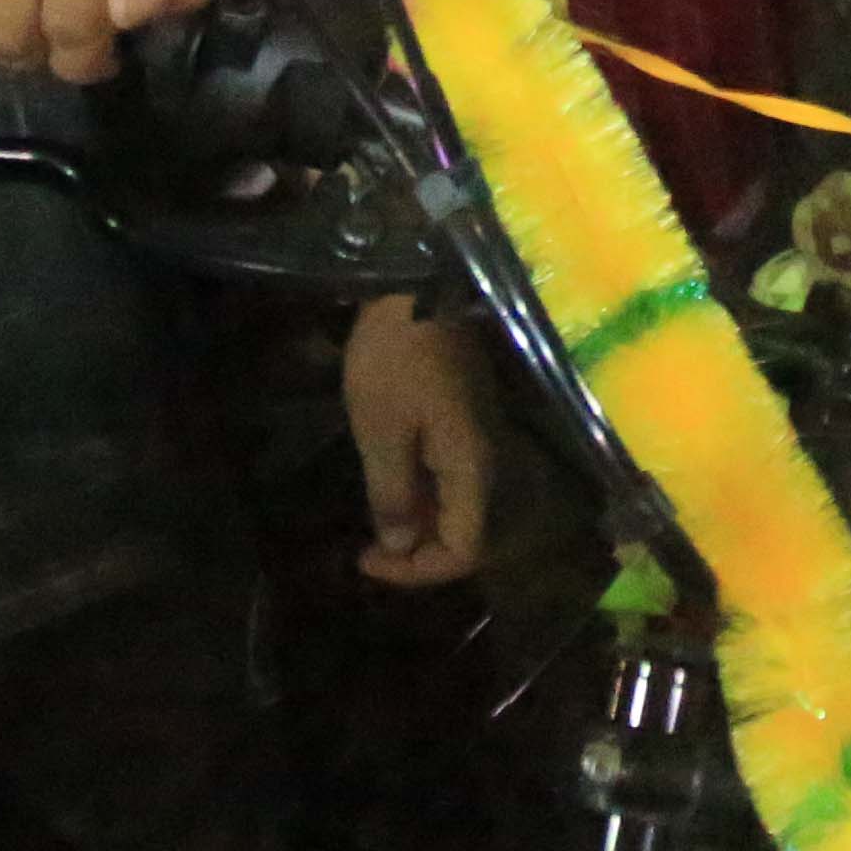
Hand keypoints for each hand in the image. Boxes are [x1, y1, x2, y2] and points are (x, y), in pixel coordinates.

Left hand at [346, 295, 491, 587]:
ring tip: (372, 523)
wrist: (419, 279)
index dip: (416, 571)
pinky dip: (420, 494)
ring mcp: (477, 436)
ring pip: (456, 505)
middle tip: (365, 549)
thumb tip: (403, 546)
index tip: (365, 559)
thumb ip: (393, 494)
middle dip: (416, 553)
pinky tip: (388, 483)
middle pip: (464, 532)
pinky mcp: (464, 416)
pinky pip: (448, 475)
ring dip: (417, 524)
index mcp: (470, 468)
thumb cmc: (397, 355)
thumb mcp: (381, 429)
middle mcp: (485, 460)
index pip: (463, 551)